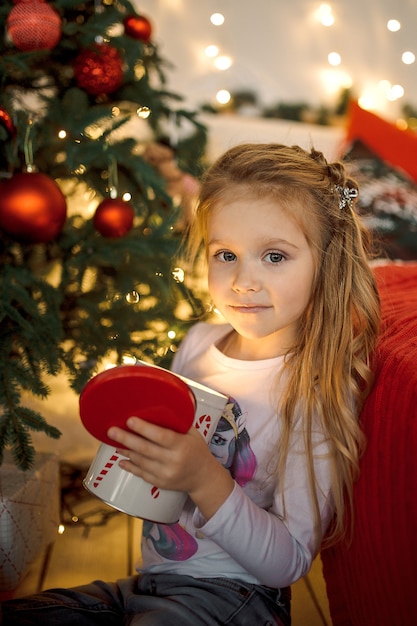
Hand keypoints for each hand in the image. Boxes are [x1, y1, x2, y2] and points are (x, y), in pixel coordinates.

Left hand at [108, 417, 233, 519]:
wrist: (203, 478)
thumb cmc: (197, 450)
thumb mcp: (192, 434)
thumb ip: (176, 424)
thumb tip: (156, 408)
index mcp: (182, 445)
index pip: (161, 436)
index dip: (144, 428)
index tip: (130, 420)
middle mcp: (173, 461)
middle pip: (145, 449)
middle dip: (126, 439)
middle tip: (111, 431)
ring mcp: (165, 474)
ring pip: (140, 461)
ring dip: (126, 450)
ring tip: (115, 441)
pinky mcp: (160, 483)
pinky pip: (141, 473)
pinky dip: (130, 466)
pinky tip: (121, 459)